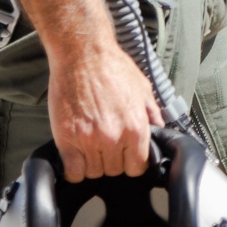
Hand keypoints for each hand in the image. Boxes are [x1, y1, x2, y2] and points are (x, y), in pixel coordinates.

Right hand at [47, 43, 161, 182]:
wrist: (82, 53)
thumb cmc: (112, 66)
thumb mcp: (143, 88)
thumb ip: (153, 115)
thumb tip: (159, 133)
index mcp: (136, 127)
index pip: (138, 167)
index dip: (132, 162)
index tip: (126, 155)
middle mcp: (114, 137)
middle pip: (115, 171)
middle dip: (112, 160)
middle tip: (105, 143)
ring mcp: (89, 140)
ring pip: (94, 173)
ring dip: (93, 163)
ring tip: (90, 145)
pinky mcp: (67, 138)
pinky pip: (73, 172)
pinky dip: (74, 168)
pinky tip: (76, 155)